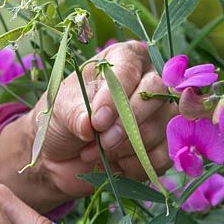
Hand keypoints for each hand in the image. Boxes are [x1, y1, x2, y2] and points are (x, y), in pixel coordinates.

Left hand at [0, 41, 175, 208]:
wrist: (59, 156)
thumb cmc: (60, 120)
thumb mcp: (60, 111)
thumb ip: (76, 114)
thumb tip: (90, 124)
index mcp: (120, 60)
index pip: (130, 67)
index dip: (117, 96)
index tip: (97, 120)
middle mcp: (145, 81)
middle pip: (156, 94)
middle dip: (128, 123)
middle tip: (102, 139)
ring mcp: (158, 113)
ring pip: (162, 126)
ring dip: (127, 146)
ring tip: (96, 152)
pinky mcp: (162, 144)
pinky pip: (164, 154)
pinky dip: (137, 164)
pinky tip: (116, 164)